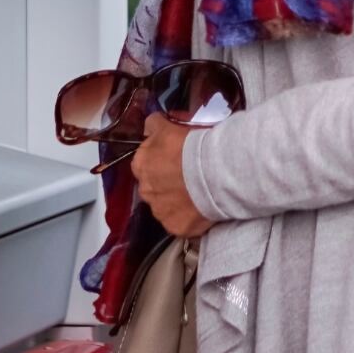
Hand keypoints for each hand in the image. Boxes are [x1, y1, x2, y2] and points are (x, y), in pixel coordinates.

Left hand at [130, 114, 214, 237]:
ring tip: (195, 193)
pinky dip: (187, 217)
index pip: (143, 164)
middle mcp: (145, 191)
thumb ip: (153, 125)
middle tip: (186, 176)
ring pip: (165, 206)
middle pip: (153, 187)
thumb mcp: (168, 126)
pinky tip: (200, 208)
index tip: (173, 160)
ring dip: (175, 201)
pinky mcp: (176, 227)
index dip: (158, 162)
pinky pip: (179, 222)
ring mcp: (160, 212)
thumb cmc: (190, 146)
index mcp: (140, 166)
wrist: (213, 173)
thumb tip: (149, 126)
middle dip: (165, 183)